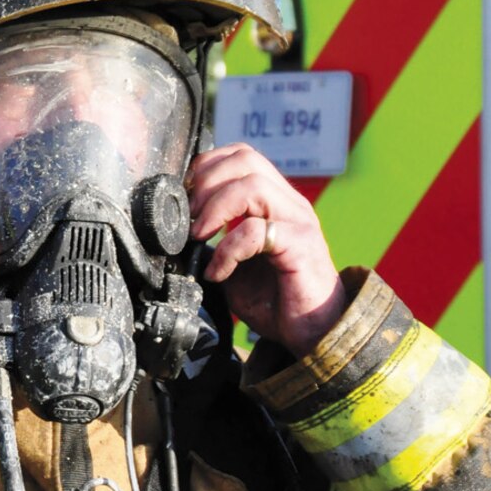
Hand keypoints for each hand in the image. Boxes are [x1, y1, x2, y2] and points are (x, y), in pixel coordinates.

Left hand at [187, 143, 344, 353]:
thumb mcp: (235, 264)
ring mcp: (298, 221)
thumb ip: (215, 242)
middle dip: (206, 183)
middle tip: (190, 218)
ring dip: (215, 209)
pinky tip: (219, 273)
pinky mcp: (302, 246)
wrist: (312, 334)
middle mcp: (289, 204)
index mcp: (275, 200)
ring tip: (200, 237)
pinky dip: (228, 250)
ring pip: (253, 186)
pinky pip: (258, 231)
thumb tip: (178, 232)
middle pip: (245, 159)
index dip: (207, 167)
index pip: (241, 155)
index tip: (186, 197)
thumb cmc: (275, 300)